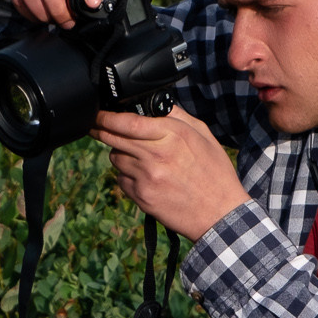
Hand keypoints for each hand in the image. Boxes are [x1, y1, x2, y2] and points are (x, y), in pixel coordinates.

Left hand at [92, 106, 249, 241]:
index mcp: (172, 136)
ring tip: (139, 157)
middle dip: (102, 130)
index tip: (99, 114)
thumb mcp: (203, 136)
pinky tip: (145, 177)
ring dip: (120, 153)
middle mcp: (156, 155)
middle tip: (97, 127)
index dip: (107, 117)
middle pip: (114, 138)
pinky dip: (127, 175)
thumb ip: (177, 117)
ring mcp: (147, 177)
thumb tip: (154, 104)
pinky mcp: (142, 197)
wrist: (220, 213)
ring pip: (115, 158)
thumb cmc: (214, 172)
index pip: (128, 122)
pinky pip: (122, 179)